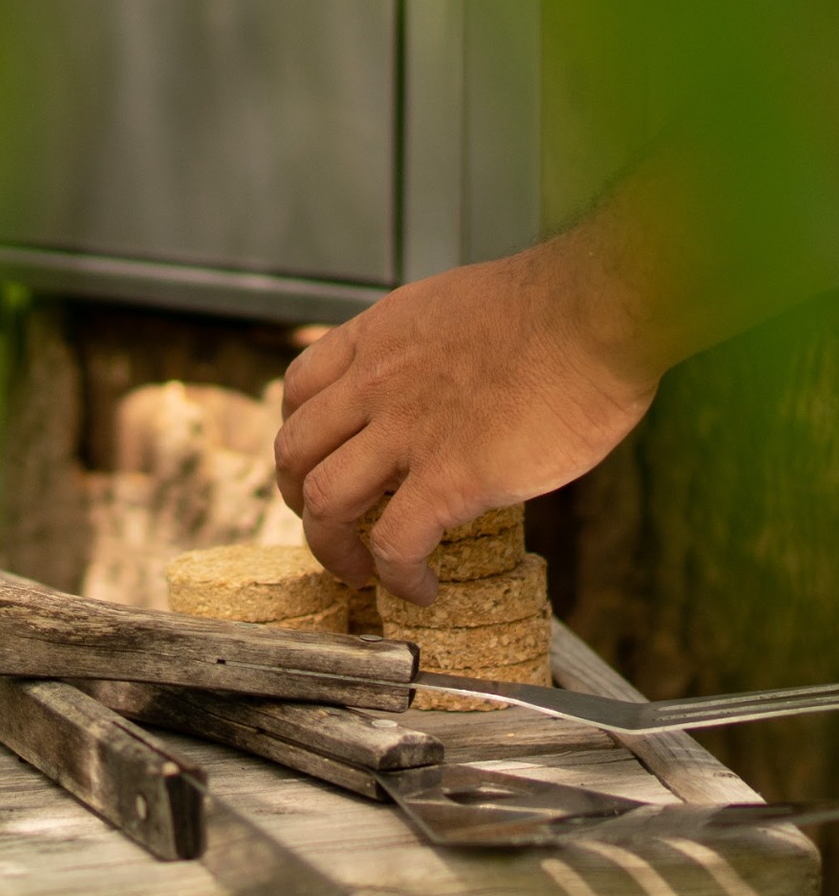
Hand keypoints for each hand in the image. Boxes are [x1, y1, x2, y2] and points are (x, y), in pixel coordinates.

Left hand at [274, 250, 660, 603]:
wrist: (601, 310)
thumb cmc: (563, 307)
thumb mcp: (462, 310)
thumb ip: (431, 352)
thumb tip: (443, 391)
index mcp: (380, 338)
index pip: (299, 389)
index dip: (298, 437)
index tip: (314, 464)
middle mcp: (377, 382)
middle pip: (294, 451)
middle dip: (297, 501)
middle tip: (327, 526)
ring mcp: (407, 431)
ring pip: (324, 502)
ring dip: (331, 548)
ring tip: (358, 571)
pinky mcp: (449, 477)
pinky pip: (396, 543)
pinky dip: (397, 577)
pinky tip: (419, 588)